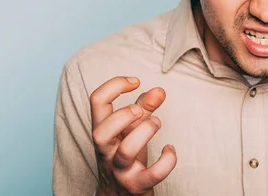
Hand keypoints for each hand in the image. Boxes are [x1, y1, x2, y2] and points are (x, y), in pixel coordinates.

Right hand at [90, 76, 176, 195]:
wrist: (121, 195)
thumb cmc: (126, 155)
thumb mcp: (132, 128)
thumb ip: (144, 107)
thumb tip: (159, 90)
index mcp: (103, 130)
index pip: (96, 101)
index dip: (114, 85)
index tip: (135, 82)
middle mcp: (107, 151)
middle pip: (101, 132)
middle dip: (123, 115)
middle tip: (141, 110)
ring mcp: (120, 170)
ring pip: (126, 151)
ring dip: (146, 131)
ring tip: (157, 123)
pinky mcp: (137, 185)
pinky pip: (153, 174)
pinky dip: (167, 160)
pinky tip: (170, 149)